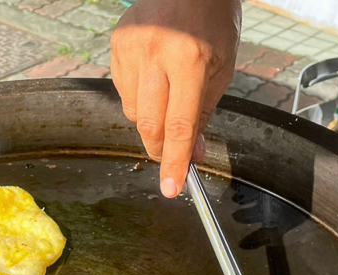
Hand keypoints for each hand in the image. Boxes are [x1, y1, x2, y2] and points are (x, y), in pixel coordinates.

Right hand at [111, 0, 240, 197]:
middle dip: (161, 148)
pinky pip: (123, 91)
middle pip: (149, 126)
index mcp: (189, 59)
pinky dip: (139, 95)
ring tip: (168, 93)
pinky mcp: (117, 45)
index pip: (178, 126)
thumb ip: (204, 116)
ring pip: (133, 112)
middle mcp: (156, 53)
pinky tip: (154, 75)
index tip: (171, 188)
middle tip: (171, 154)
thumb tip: (192, 156)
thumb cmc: (212, 23)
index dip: (174, 162)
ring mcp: (132, 48)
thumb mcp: (220, 70)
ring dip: (150, 118)